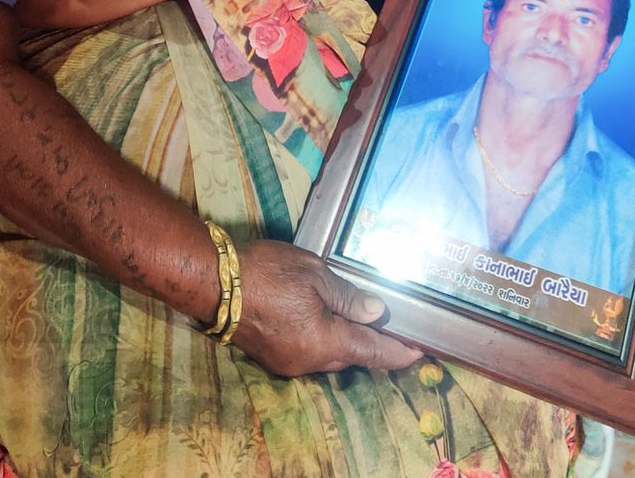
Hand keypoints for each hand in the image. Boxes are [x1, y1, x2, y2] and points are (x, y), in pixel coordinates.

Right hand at [231, 239, 422, 376]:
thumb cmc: (267, 273)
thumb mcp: (314, 273)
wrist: (214, 282)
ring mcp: (287, 361)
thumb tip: (375, 312)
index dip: (398, 353)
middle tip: (386, 325)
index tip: (420, 354)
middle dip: (369, 345)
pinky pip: (307, 352)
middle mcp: (308, 360)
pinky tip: (321, 319)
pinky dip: (321, 339)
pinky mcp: (271, 355)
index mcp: (325, 342)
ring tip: (354, 318)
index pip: (372, 353)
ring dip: (342, 341)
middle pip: (350, 357)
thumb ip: (348, 296)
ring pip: (327, 356)